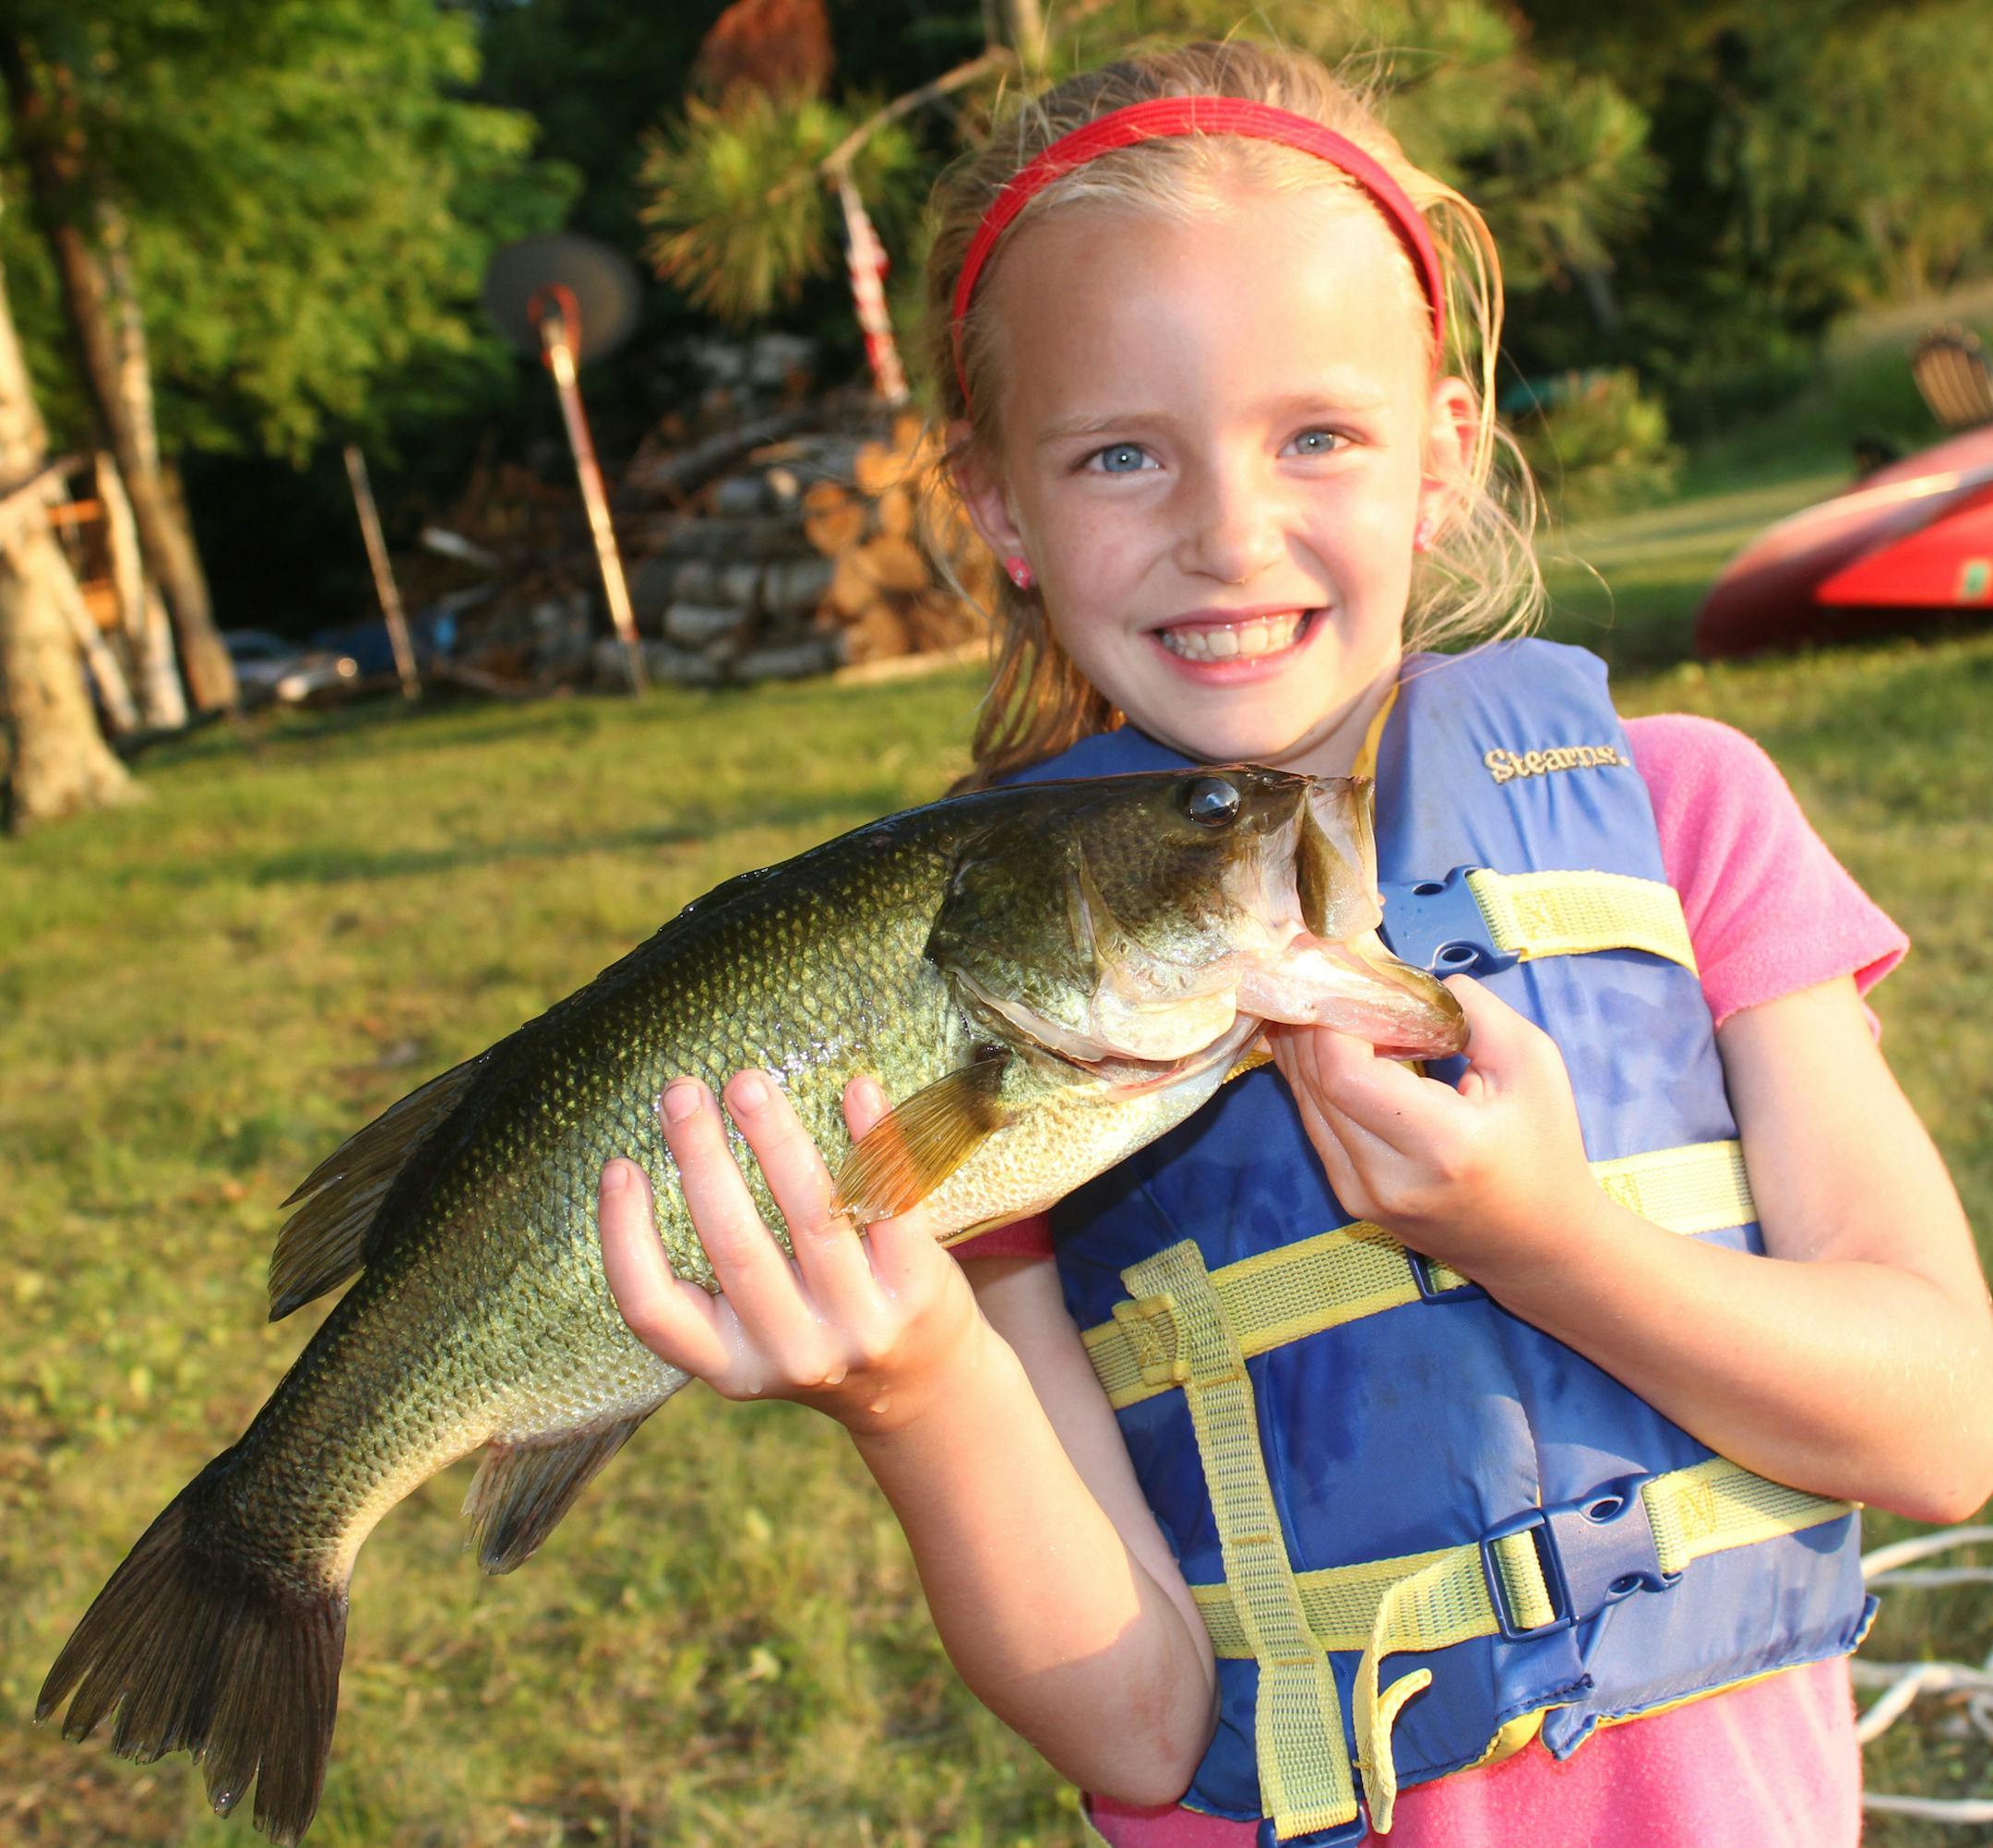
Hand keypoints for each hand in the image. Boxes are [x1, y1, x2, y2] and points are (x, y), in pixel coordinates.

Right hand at [597, 1069, 990, 1434]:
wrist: (920, 1388)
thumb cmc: (813, 1335)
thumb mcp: (749, 1336)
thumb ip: (709, 1274)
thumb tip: (673, 1144)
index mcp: (729, 1363)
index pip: (654, 1310)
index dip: (625, 1238)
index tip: (617, 1166)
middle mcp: (790, 1351)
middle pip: (735, 1247)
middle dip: (702, 1159)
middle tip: (681, 1091)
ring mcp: (859, 1324)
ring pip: (812, 1216)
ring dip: (775, 1139)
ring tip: (747, 1083)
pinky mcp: (916, 1290)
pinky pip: (892, 1204)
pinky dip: (873, 1140)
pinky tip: (857, 1089)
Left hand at [1267, 975, 1598, 1286]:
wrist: (1539, 1246)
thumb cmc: (1544, 1150)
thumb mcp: (1533, 1064)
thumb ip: (1474, 1012)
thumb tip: (1407, 981)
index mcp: (1442, 1145)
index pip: (1346, 1074)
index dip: (1333, 1020)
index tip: (1351, 978)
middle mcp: (1388, 1177)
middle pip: (1316, 1084)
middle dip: (1314, 1023)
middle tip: (1325, 974)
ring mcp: (1361, 1194)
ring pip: (1306, 1103)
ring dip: (1306, 1047)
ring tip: (1322, 999)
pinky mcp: (1350, 1198)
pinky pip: (1316, 1124)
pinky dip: (1314, 1078)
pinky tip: (1324, 1043)